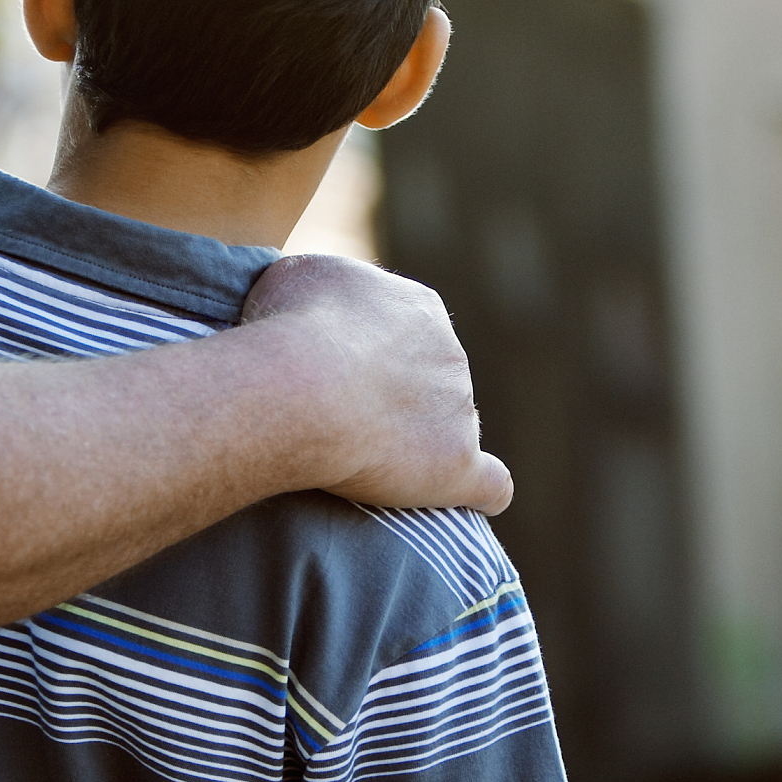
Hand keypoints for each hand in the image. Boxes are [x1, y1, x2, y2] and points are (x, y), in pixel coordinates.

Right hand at [242, 253, 511, 514]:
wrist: (303, 385)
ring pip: (452, 432)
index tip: (334, 378)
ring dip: (420, 448)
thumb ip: (321, 288)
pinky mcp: (457, 464)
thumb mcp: (294, 277)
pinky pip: (491, 486)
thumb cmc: (290, 327)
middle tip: (340, 424)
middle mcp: (450, 355)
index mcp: (419, 308)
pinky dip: (481, 493)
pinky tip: (466, 505)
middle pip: (433, 384)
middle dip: (396, 403)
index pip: (409, 334)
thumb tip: (317, 302)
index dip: (372, 359)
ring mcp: (459, 411)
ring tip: (365, 467)